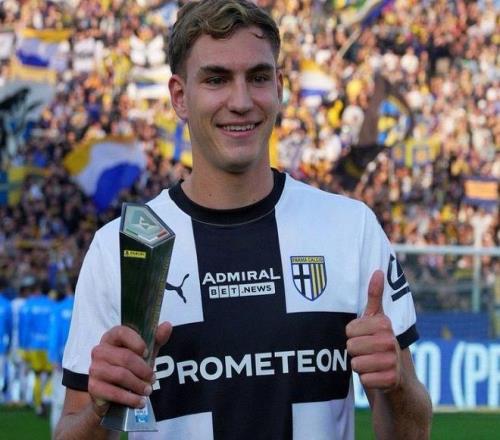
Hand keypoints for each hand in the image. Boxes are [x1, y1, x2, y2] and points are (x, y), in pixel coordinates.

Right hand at [88, 322, 171, 416]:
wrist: (110, 394)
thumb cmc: (130, 367)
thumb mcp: (144, 353)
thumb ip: (156, 339)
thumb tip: (167, 325)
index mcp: (111, 337)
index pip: (122, 332)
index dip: (136, 342)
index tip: (147, 352)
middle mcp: (99, 350)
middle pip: (125, 357)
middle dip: (143, 370)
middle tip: (153, 379)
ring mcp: (94, 368)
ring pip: (121, 375)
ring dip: (138, 385)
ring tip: (148, 390)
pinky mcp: (93, 387)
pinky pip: (114, 393)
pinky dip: (130, 398)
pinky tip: (139, 401)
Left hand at [346, 270, 400, 390]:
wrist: (399, 379)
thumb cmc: (380, 344)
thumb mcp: (377, 320)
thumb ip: (375, 296)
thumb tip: (378, 270)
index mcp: (384, 324)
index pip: (349, 330)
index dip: (352, 336)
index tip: (363, 337)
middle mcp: (391, 341)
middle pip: (351, 347)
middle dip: (355, 352)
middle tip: (367, 353)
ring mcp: (392, 361)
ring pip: (356, 364)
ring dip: (360, 367)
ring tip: (371, 364)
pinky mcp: (391, 381)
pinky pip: (364, 380)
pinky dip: (367, 381)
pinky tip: (376, 377)